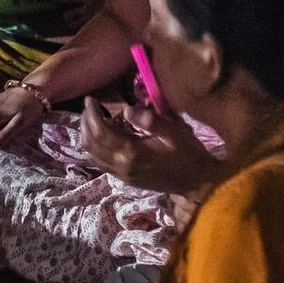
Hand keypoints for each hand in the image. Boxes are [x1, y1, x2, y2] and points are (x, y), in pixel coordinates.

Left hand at [79, 96, 220, 197]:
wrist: (198, 183)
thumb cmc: (188, 154)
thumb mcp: (175, 132)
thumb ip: (150, 121)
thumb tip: (126, 111)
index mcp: (132, 153)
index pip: (100, 132)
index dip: (92, 114)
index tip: (91, 99)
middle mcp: (122, 166)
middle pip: (91, 143)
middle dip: (85, 122)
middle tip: (89, 106)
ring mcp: (122, 175)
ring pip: (92, 155)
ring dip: (87, 136)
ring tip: (92, 119)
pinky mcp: (125, 179)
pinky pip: (100, 163)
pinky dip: (94, 148)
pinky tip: (101, 137)